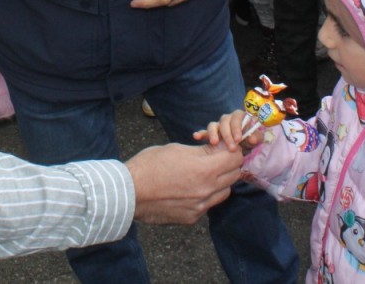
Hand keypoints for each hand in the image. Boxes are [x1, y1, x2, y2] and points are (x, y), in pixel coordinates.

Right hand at [126, 143, 242, 224]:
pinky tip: (188, 190)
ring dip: (219, 182)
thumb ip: (201, 152)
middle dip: (228, 165)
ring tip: (202, 174)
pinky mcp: (191, 218)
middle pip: (234, 176)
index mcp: (204, 169)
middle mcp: (206, 190)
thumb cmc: (149, 165)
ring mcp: (200, 207)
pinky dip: (204, 196)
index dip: (232, 150)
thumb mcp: (177, 149)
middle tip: (215, 158)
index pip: (235, 159)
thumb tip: (216, 150)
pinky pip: (208, 205)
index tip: (224, 147)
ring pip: (224, 192)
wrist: (128, 193)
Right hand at [193, 110, 262, 152]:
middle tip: (231, 148)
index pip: (237, 116)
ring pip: (213, 125)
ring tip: (214, 143)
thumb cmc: (250, 139)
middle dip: (227, 135)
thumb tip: (252, 138)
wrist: (243, 145)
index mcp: (239, 117)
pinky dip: (200, 133)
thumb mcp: (256, 138)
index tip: (238, 139)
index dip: (237, 127)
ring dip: (213, 133)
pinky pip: (204, 131)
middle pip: (224, 122)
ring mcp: (218, 125)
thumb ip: (256, 137)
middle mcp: (227, 119)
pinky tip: (196, 137)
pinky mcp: (211, 133)